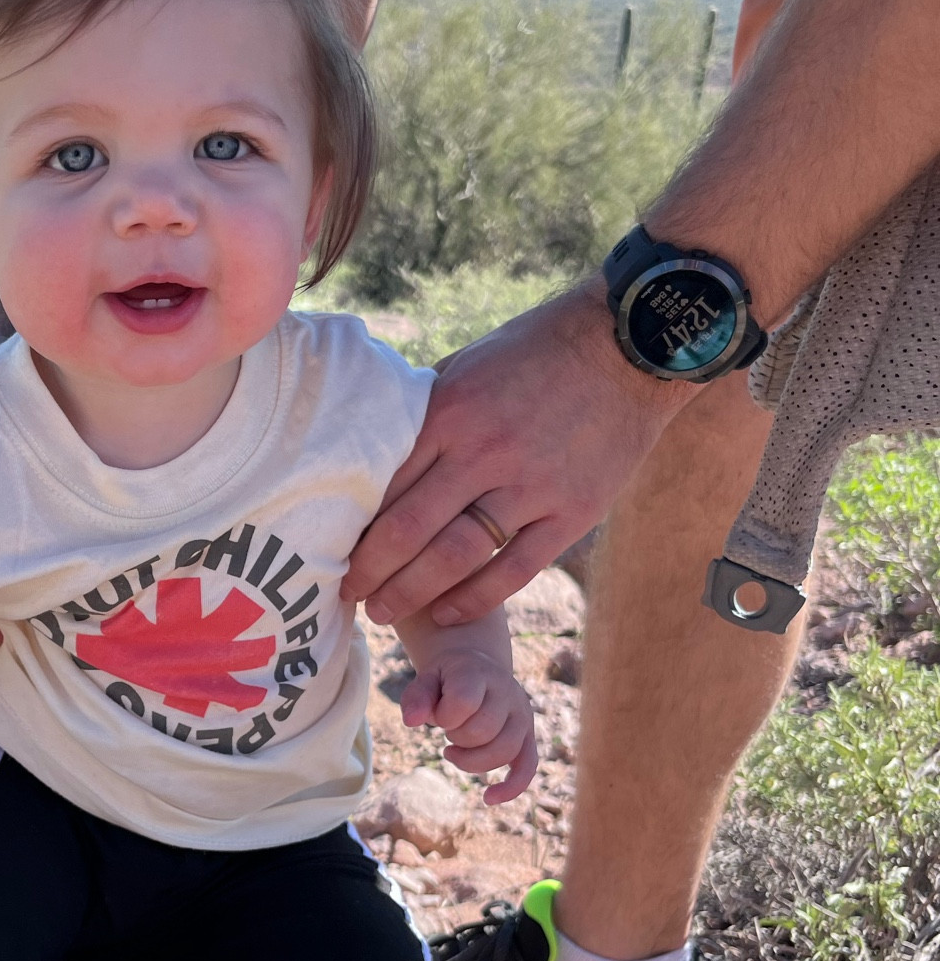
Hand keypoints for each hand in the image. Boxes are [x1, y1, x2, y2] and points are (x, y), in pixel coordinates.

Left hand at [343, 279, 695, 627]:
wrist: (628, 347)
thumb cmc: (538, 352)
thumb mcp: (468, 366)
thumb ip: (427, 412)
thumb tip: (379, 450)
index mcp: (451, 413)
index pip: (386, 483)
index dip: (355, 524)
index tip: (332, 547)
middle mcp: (485, 453)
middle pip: (410, 528)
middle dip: (371, 570)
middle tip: (347, 594)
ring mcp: (531, 486)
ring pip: (456, 556)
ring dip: (412, 591)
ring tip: (383, 613)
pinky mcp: (571, 513)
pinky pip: (514, 569)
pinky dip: (475, 597)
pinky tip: (445, 611)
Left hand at [400, 649, 536, 803]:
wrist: (476, 667)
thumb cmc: (446, 679)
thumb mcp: (426, 679)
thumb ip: (417, 698)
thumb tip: (411, 722)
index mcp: (480, 674)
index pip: (464, 702)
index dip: (443, 717)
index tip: (437, 715)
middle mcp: (508, 693)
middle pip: (484, 731)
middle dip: (457, 738)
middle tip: (447, 730)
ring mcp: (522, 715)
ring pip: (505, 751)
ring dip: (472, 761)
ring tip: (452, 751)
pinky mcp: (527, 736)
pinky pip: (527, 766)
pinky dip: (510, 787)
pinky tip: (489, 799)